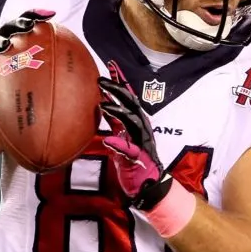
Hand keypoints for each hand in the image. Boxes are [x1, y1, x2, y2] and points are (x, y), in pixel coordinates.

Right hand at [0, 9, 54, 106]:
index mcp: (19, 34)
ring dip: (0, 41)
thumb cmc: (22, 74)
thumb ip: (51, 65)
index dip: (38, 14)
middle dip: (20, 24)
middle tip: (29, 27)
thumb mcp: (37, 69)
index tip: (51, 14)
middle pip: (12, 26)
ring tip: (5, 45)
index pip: (29, 19)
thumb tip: (78, 70)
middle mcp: (6, 36)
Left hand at [98, 65, 170, 210]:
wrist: (150, 186)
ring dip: (118, 111)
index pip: (128, 98)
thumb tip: (103, 106)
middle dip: (117, 90)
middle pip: (131, 103)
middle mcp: (141, 128)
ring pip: (132, 121)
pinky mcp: (139, 157)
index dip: (120, 82)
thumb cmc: (134, 163)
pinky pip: (129, 149)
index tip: (110, 66)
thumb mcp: (121, 139)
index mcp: (136, 123)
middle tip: (100, 80)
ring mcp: (142, 142)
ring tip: (102, 104)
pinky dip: (119, 144)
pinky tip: (108, 140)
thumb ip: (115, 124)